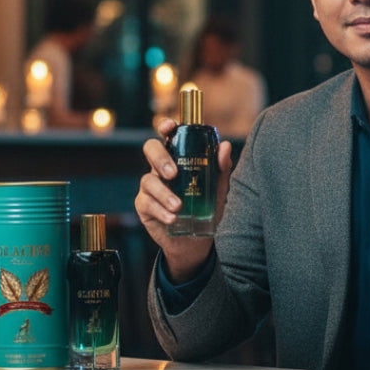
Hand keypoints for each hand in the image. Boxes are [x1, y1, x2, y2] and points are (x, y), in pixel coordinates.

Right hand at [134, 117, 233, 282]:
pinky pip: (147, 203)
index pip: (168, 137)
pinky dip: (160, 210)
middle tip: (173, 174)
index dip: (165, 127)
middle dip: (160, 159)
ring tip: (178, 206)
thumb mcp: (218, 189)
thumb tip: (225, 146)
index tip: (170, 127)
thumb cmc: (208, 209)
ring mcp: (150, 187)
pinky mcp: (144, 206)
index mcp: (178, 158)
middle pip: (151, 150)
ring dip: (163, 193)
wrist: (197, 242)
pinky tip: (172, 218)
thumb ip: (221, 169)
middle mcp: (161, 169)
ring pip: (148, 180)